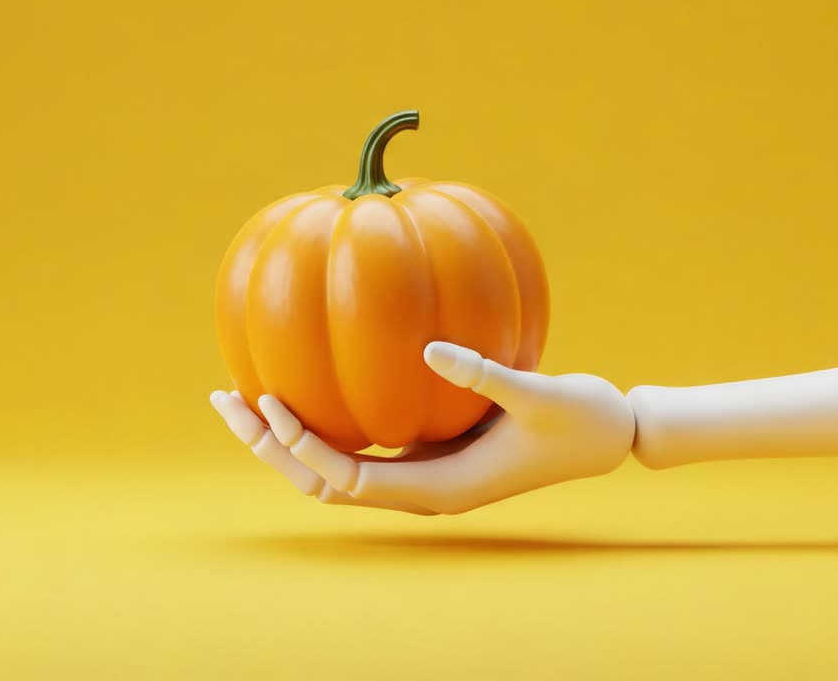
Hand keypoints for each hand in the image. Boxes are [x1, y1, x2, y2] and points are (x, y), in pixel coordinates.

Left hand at [209, 341, 635, 514]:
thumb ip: (484, 375)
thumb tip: (427, 347)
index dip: (305, 448)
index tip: (274, 403)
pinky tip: (306, 382)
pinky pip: (361, 444)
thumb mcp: (540, 394)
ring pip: (335, 469)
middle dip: (272, 448)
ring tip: (243, 396)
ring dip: (287, 440)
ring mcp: (422, 474)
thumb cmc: (582, 419)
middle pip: (324, 483)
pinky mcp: (428, 453)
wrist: (611, 436)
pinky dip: (323, 423)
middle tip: (226, 400)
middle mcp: (422, 490)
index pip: (350, 481)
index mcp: (441, 490)